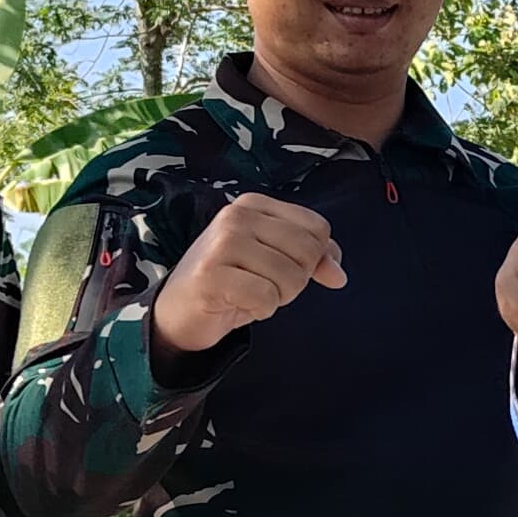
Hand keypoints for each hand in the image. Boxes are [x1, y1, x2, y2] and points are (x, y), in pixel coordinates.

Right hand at [154, 195, 344, 360]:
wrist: (179, 311)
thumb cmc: (231, 283)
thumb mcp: (274, 261)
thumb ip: (312, 258)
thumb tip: (338, 274)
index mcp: (253, 205)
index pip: (317, 228)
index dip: (313, 259)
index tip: (284, 268)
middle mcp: (236, 216)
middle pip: (308, 252)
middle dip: (296, 280)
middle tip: (264, 284)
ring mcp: (221, 244)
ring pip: (290, 277)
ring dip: (277, 297)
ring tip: (249, 293)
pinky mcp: (212, 275)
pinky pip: (267, 298)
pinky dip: (260, 310)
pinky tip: (238, 304)